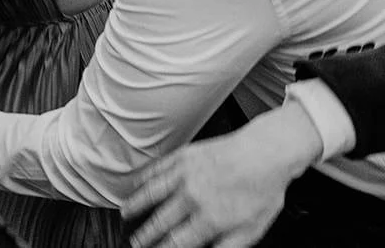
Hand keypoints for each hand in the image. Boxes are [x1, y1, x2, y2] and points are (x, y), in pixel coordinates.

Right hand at [122, 102, 321, 247]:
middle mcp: (193, 196)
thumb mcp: (252, 229)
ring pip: (150, 193)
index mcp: (211, 218)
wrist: (265, 153)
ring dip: (134, 206)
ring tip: (125, 214)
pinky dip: (141, 179)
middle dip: (144, 235)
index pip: (177, 241)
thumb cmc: (263, 190)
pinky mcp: (182, 156)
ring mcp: (184, 174)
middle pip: (160, 221)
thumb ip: (227, 246)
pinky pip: (155, 170)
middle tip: (135, 241)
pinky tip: (135, 185)